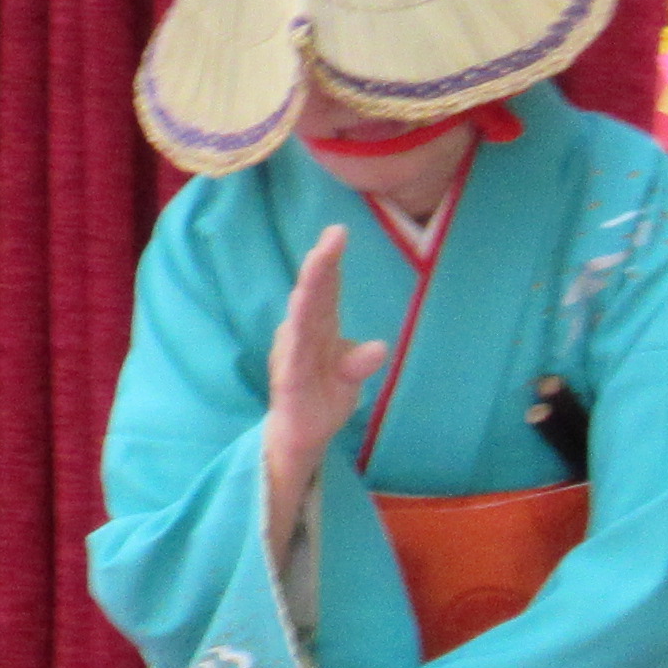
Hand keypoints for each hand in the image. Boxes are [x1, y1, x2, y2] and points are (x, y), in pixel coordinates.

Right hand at [263, 225, 388, 543]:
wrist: (300, 436)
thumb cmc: (323, 396)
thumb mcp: (349, 375)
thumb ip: (360, 359)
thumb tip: (378, 348)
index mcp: (318, 327)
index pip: (325, 289)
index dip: (330, 261)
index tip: (338, 231)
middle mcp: (301, 335)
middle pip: (312, 295)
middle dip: (321, 266)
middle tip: (332, 236)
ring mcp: (293, 357)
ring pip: (301, 320)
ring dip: (309, 293)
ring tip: (318, 268)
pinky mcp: (289, 383)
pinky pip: (295, 362)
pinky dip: (298, 345)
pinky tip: (298, 327)